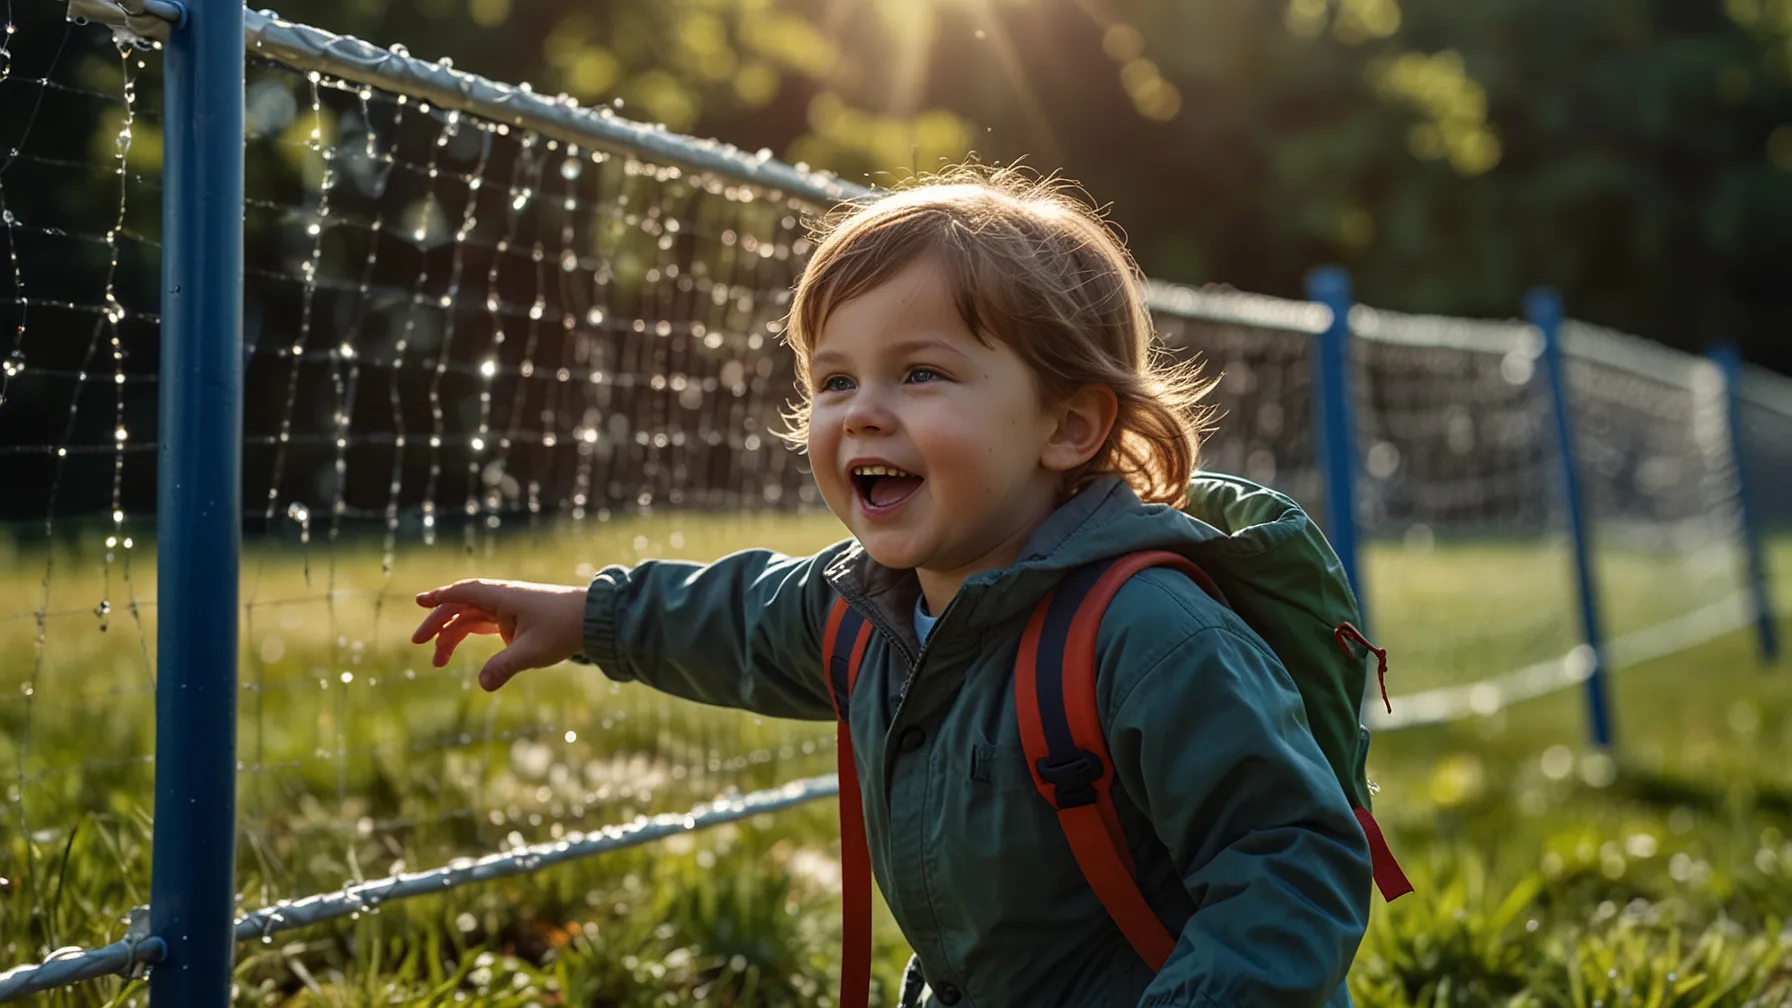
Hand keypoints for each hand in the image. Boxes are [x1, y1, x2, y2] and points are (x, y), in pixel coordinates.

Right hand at [411, 579, 587, 690]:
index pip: (464, 593)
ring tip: (437, 662)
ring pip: (471, 617)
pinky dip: (468, 633)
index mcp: (503, 597)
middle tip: (418, 643)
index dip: (439, 597)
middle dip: (438, 623)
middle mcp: (503, 598)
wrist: (593, 620)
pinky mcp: (516, 618)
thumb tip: (482, 684)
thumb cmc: (564, 628)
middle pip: (461, 606)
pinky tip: (457, 649)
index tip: (418, 602)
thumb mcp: (533, 651)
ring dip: (452, 635)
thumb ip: (505, 666)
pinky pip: (484, 622)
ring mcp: (509, 608)